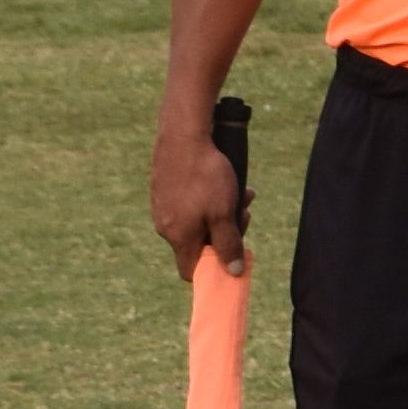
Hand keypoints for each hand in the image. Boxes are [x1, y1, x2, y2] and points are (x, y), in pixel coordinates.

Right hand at [152, 119, 246, 276]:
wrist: (183, 135)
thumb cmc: (205, 176)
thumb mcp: (224, 214)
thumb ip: (229, 245)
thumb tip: (234, 273)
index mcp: (178, 236)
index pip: (191, 270)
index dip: (213, 268)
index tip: (233, 253)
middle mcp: (165, 226)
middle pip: (199, 243)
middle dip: (226, 231)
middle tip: (245, 212)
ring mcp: (162, 206)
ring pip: (198, 220)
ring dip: (223, 211)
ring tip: (243, 193)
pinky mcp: (163, 189)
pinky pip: (189, 203)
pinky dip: (209, 198)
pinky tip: (225, 180)